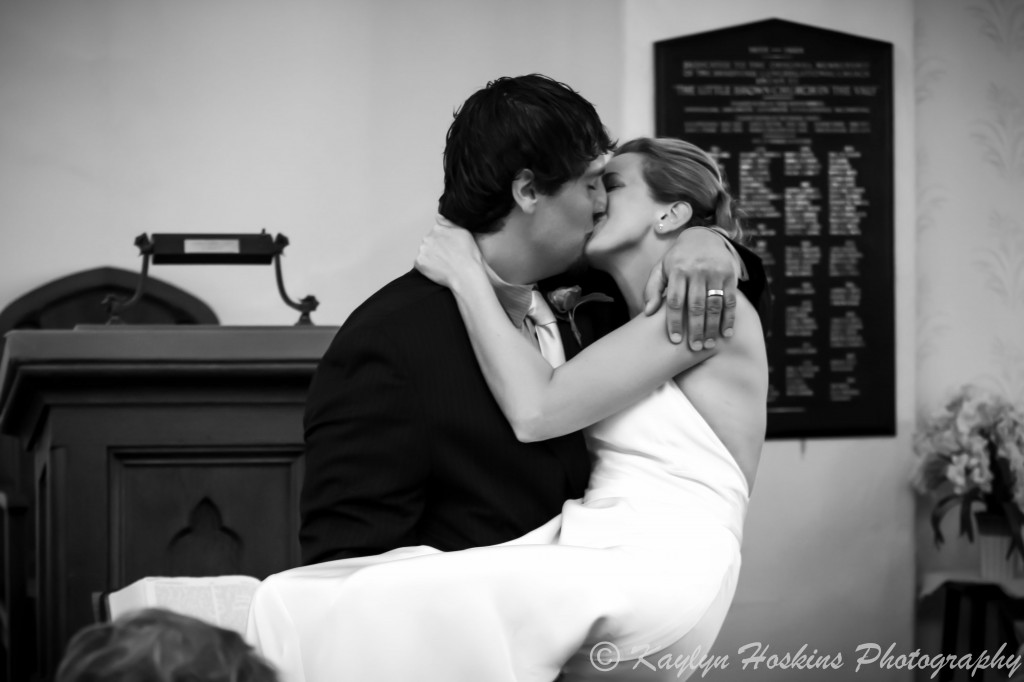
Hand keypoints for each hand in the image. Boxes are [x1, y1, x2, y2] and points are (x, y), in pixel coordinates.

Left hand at [415, 217, 484, 290]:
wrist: (466, 274)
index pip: (435, 233)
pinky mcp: (419, 263)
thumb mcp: (463, 232)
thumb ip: (448, 223)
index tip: (450, 249)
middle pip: (428, 243)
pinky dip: (427, 267)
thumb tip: (438, 216)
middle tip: (447, 258)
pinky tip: (438, 269)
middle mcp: (427, 237)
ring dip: (430, 258)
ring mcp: (422, 250)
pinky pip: (420, 264)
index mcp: (437, 229)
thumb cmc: (467, 255)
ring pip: (424, 253)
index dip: (443, 242)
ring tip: (443, 264)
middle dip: (435, 249)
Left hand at [642, 227, 738, 348]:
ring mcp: (715, 272)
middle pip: (696, 306)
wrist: (703, 237)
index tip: (675, 340)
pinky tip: (726, 333)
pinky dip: (729, 318)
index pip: (674, 301)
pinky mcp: (730, 274)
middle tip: (694, 348)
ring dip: (712, 327)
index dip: (674, 322)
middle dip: (695, 329)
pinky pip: (730, 300)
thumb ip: (652, 289)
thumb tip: (648, 312)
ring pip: (714, 305)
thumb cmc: (678, 259)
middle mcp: (697, 271)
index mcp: (678, 270)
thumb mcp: (661, 269)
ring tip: (708, 345)